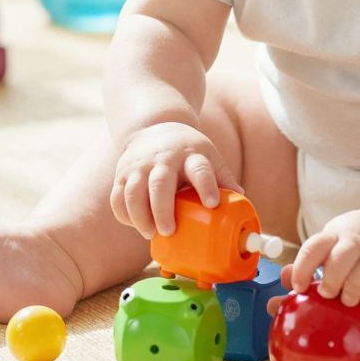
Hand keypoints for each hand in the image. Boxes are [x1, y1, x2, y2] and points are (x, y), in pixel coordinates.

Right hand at [110, 123, 242, 239]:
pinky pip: (117, 197)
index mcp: (190, 155)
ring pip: (132, 191)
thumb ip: (222, 178)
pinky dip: (124, 214)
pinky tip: (136, 224)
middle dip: (162, 210)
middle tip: (168, 231)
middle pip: (159, 183)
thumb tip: (242, 201)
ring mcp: (139, 165)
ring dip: (139, 216)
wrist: (154, 127)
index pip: (199, 169)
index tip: (212, 204)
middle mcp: (162, 159)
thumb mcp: (208, 156)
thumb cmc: (187, 151)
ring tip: (150, 233)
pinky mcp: (122, 173)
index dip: (206, 185)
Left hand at [288, 204, 359, 312]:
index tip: (299, 287)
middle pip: (338, 268)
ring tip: (353, 298)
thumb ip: (312, 259)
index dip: (301, 270)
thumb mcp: (336, 239)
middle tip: (330, 294)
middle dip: (330, 287)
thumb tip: (285, 278)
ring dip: (354, 299)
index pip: (313, 249)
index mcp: (339, 234)